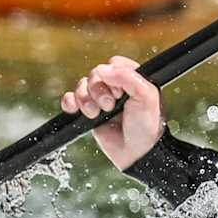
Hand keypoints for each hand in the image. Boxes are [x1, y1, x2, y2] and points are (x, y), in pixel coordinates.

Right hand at [60, 56, 164, 170]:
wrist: (137, 153)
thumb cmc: (146, 127)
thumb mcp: (147, 97)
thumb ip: (128, 78)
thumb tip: (103, 69)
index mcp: (132, 80)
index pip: (114, 64)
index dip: (113, 76)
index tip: (120, 92)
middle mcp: (116, 88)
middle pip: (94, 75)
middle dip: (98, 91)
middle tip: (110, 106)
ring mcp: (101, 100)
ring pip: (82, 86)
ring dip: (85, 99)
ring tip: (96, 113)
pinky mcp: (88, 112)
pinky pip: (70, 99)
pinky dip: (70, 102)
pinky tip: (75, 110)